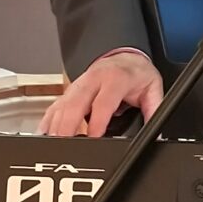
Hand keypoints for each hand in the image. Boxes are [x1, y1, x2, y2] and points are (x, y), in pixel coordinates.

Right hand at [40, 49, 164, 137]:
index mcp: (115, 79)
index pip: (103, 102)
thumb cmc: (136, 74)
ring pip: (62, 105)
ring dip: (56, 125)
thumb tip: (157, 135)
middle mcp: (93, 80)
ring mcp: (79, 84)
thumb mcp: (152, 89)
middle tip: (64, 145)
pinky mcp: (70, 91)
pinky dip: (49, 120)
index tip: (93, 137)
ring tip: (53, 145)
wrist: (125, 56)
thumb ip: (154, 111)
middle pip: (75, 104)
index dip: (97, 121)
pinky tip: (45, 134)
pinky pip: (56, 106)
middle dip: (68, 125)